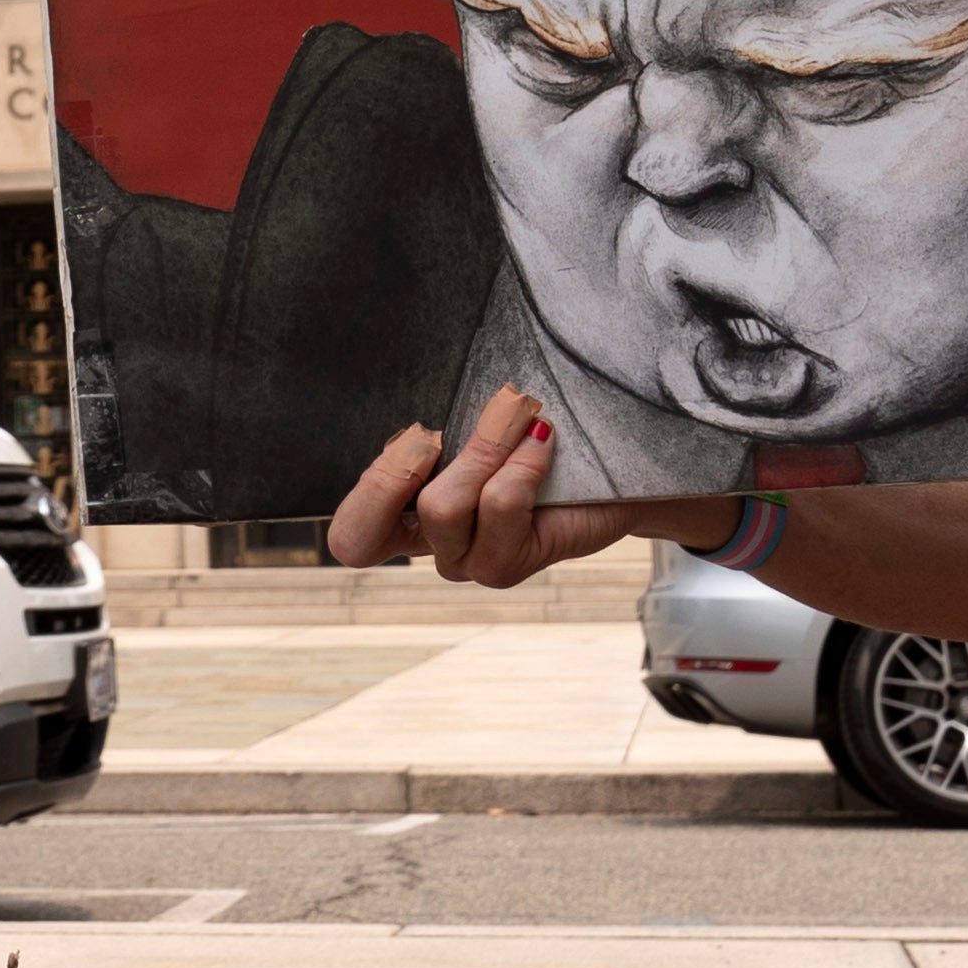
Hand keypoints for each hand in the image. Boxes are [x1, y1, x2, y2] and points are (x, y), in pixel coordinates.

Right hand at [320, 386, 700, 588]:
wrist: (619, 470)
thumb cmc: (535, 433)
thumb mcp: (474, 419)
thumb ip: (439, 419)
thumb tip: (418, 403)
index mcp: (403, 516)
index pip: (348, 537)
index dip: (367, 487)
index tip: (423, 429)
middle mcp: (429, 549)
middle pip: (362, 535)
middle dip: (393, 470)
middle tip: (435, 431)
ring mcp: (468, 564)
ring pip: (439, 506)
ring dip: (481, 444)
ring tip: (520, 410)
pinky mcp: (509, 565)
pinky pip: (499, 503)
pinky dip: (522, 458)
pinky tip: (545, 437)